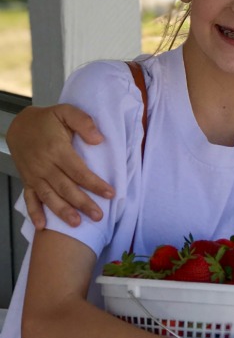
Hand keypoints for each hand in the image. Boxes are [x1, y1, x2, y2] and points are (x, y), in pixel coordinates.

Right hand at [7, 105, 112, 228]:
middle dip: (83, 203)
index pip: (79, 171)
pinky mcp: (27, 180)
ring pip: (50, 196)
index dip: (95, 183)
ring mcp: (34, 175)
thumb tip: (98, 139)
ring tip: (76, 224)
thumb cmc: (48, 120)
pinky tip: (42, 226)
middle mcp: (45, 165)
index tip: (110, 193)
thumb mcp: (65, 111)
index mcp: (57, 150)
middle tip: (99, 216)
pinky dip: (34, 213)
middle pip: (66, 188)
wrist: (19, 125)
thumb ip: (83, 122)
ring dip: (62, 212)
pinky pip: (29, 198)